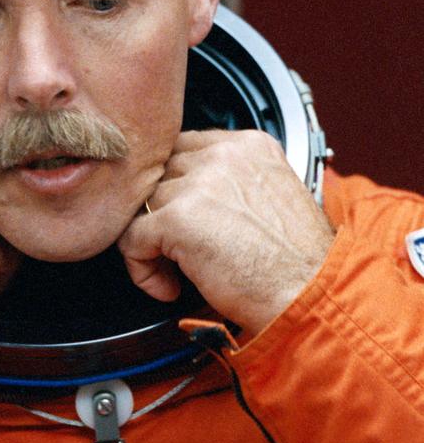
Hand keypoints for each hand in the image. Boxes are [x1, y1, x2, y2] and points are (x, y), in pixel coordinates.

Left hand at [118, 130, 333, 334]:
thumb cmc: (297, 263)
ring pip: (143, 205)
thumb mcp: (273, 196)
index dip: (177, 188)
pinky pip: (131, 238)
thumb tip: (187, 190)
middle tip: (177, 251)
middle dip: (161, 214)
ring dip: (152, 243)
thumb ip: (233, 182)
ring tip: (177, 272)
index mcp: (249, 145)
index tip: (183, 220)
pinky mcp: (178, 219)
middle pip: (160, 174)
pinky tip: (169, 287)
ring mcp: (199, 184)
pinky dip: (142, 268)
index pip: (184, 149)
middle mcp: (223, 156)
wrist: (311, 297)